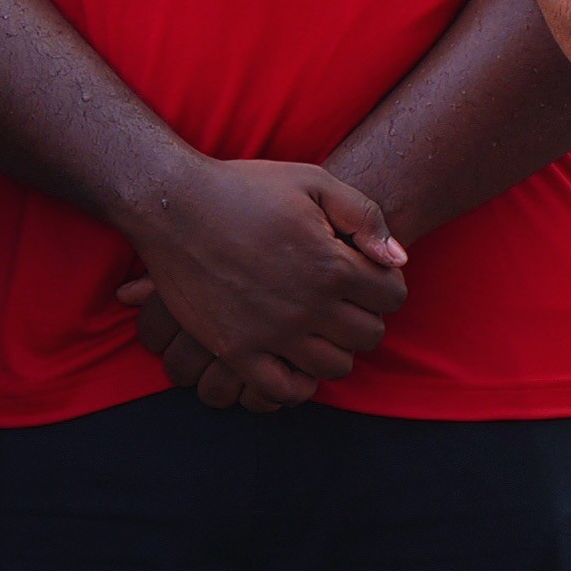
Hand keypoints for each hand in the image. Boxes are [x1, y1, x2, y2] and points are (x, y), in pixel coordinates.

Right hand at [110, 158, 407, 408]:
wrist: (171, 205)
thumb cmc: (243, 187)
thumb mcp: (312, 181)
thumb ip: (365, 215)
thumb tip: (398, 260)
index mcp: (332, 264)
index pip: (392, 296)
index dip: (383, 285)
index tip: (362, 277)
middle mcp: (308, 305)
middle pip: (369, 335)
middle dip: (363, 317)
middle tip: (340, 302)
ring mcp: (272, 333)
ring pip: (334, 366)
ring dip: (334, 349)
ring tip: (316, 327)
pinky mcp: (236, 350)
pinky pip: (282, 390)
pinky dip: (296, 384)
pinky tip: (291, 359)